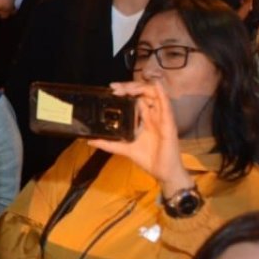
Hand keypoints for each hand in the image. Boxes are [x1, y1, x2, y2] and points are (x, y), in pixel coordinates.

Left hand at [89, 80, 192, 197]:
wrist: (163, 173)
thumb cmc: (148, 159)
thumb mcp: (124, 148)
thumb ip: (108, 143)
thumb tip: (89, 141)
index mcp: (144, 118)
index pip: (136, 97)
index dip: (125, 91)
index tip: (111, 89)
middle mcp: (153, 115)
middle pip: (143, 92)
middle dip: (129, 87)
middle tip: (115, 88)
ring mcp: (161, 118)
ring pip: (154, 95)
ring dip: (140, 88)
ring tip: (127, 88)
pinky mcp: (169, 124)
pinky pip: (167, 106)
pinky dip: (162, 93)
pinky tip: (157, 85)